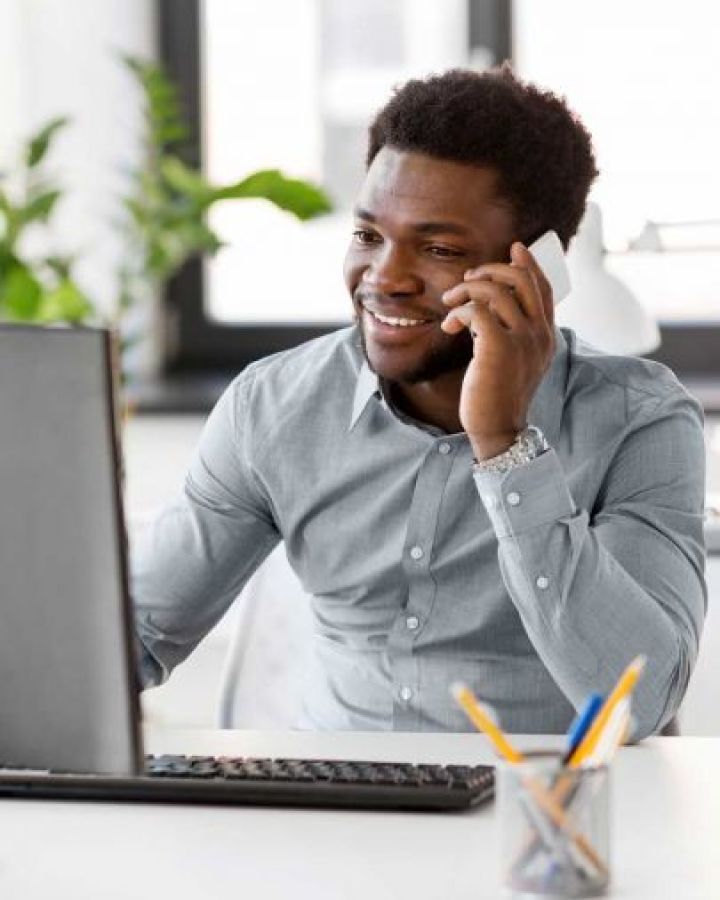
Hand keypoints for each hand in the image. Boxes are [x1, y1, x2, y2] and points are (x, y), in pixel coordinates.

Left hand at [440, 242, 555, 459]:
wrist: (498, 427)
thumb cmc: (499, 395)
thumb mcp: (512, 359)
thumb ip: (510, 331)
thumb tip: (488, 305)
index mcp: (546, 335)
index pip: (544, 287)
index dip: (529, 264)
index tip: (514, 249)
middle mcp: (540, 334)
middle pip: (521, 280)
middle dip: (490, 271)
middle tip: (467, 279)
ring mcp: (522, 340)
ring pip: (496, 291)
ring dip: (467, 290)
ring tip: (450, 304)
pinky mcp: (498, 348)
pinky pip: (477, 310)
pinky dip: (460, 312)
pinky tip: (450, 326)